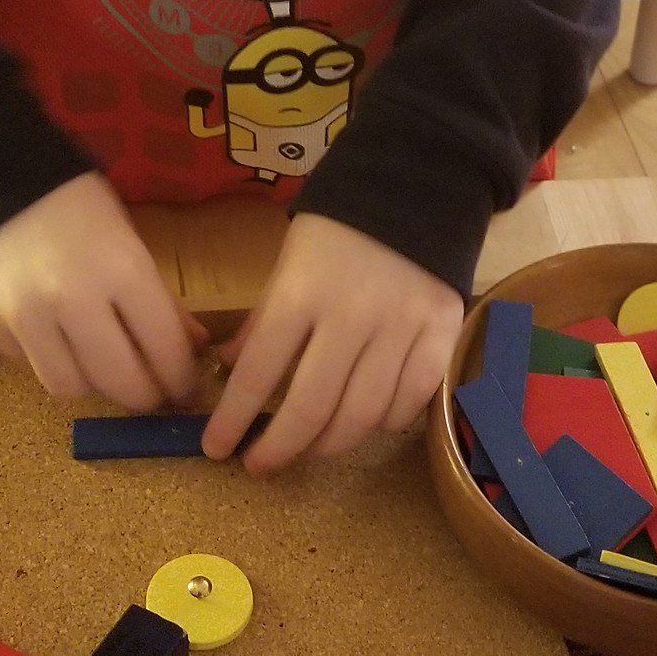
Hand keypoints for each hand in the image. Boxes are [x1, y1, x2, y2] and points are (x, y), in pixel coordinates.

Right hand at [0, 173, 207, 414]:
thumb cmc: (76, 204)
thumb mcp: (130, 241)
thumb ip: (160, 300)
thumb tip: (192, 349)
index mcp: (118, 268)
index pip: (163, 350)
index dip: (181, 379)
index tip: (185, 387)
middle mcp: (68, 299)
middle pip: (119, 383)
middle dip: (143, 395)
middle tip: (151, 393)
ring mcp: (20, 317)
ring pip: (68, 387)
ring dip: (91, 382)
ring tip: (99, 362)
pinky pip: (27, 366)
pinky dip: (46, 357)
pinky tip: (51, 332)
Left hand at [202, 213, 462, 472]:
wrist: (417, 188)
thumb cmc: (339, 229)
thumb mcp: (288, 263)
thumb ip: (264, 320)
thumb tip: (233, 371)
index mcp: (301, 292)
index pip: (258, 372)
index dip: (233, 418)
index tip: (215, 448)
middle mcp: (351, 316)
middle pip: (311, 408)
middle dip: (277, 449)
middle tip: (258, 466)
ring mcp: (401, 328)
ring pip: (361, 416)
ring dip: (327, 446)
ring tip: (307, 452)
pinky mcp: (441, 335)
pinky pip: (410, 402)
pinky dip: (385, 424)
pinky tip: (364, 424)